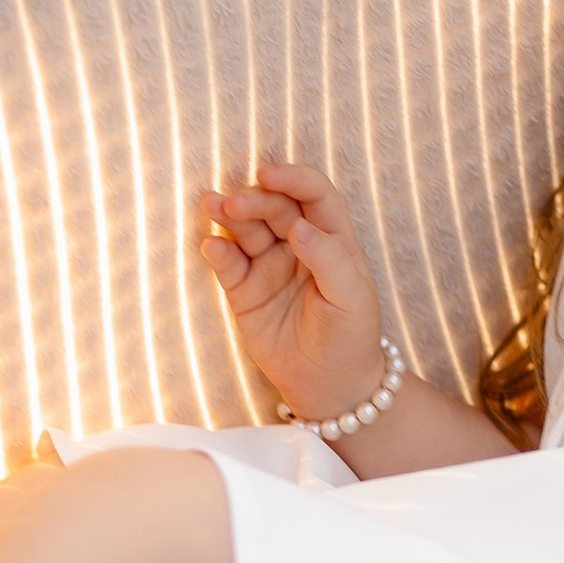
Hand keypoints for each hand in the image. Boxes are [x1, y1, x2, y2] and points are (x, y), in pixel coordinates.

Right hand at [198, 164, 385, 421]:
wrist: (330, 387)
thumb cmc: (351, 338)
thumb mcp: (353, 299)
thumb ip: (329, 259)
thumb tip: (299, 226)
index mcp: (332, 239)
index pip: (313, 195)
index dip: (292, 178)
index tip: (269, 174)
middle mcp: (298, 246)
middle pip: (273, 208)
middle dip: (253, 199)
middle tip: (233, 203)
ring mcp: (269, 266)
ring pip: (245, 230)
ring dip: (227, 215)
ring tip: (210, 205)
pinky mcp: (244, 291)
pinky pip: (228, 264)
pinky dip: (217, 252)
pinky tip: (210, 246)